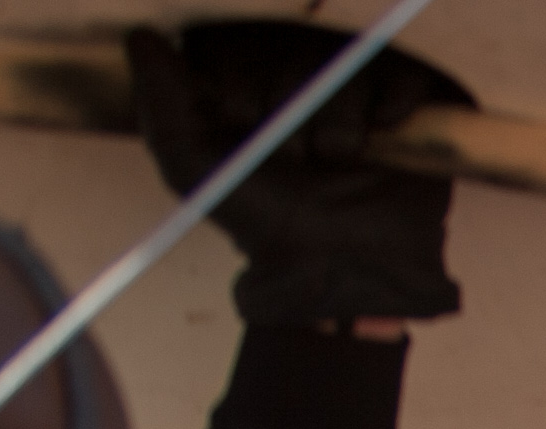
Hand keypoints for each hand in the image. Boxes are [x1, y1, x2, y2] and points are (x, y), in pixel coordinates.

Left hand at [126, 23, 469, 330]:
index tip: (242, 128)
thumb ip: (161, 105)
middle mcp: (297, 83)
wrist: (343, 271)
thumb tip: (143, 40)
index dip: (239, 87)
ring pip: (343, 65)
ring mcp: (352, 93)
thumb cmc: (268, 225)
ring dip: (337, 121)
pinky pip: (398, 76)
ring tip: (339, 161)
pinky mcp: (402, 110)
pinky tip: (380, 134)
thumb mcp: (194, 169)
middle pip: (293, 49)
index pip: (239, 46)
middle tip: (295, 157)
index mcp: (247, 89)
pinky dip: (390, 103)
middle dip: (291, 108)